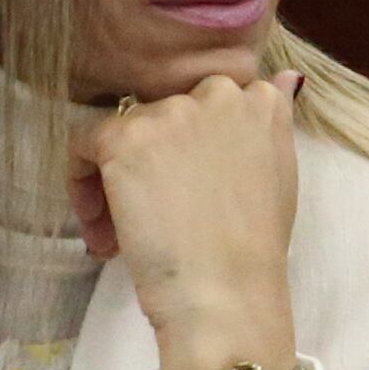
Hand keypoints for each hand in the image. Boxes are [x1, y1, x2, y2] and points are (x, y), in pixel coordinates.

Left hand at [76, 73, 302, 369]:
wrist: (226, 292)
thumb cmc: (255, 249)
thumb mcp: (281, 174)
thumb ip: (273, 124)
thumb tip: (286, 77)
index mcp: (259, 100)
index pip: (207, 105)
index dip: (190, 148)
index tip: (187, 188)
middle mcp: (216, 93)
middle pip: (163, 116)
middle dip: (154, 161)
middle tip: (156, 214)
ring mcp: (170, 114)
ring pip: (123, 134)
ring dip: (118, 181)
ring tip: (122, 237)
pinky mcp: (125, 138)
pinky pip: (83, 146)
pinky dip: (83, 186)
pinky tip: (103, 230)